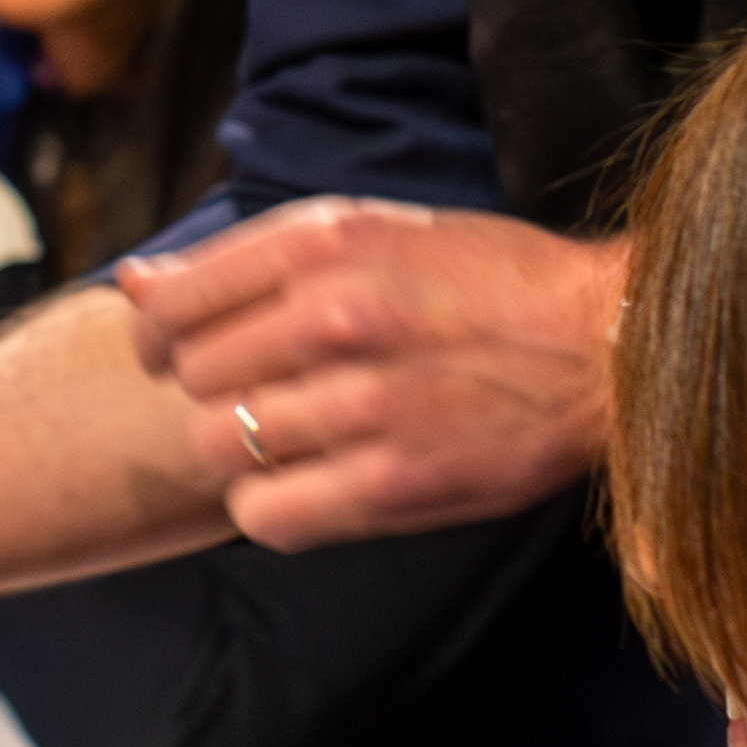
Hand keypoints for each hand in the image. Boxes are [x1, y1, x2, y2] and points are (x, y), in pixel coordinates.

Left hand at [111, 202, 626, 546]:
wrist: (611, 345)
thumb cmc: (494, 283)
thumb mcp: (379, 232)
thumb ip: (258, 259)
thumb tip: (135, 284)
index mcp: (327, 244)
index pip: (172, 300)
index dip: (158, 335)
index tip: (177, 352)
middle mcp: (337, 316)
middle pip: (192, 378)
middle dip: (213, 391)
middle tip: (262, 396)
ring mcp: (365, 402)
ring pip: (222, 446)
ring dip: (243, 452)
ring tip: (292, 442)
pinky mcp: (396, 483)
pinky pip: (269, 514)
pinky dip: (274, 507)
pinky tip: (314, 485)